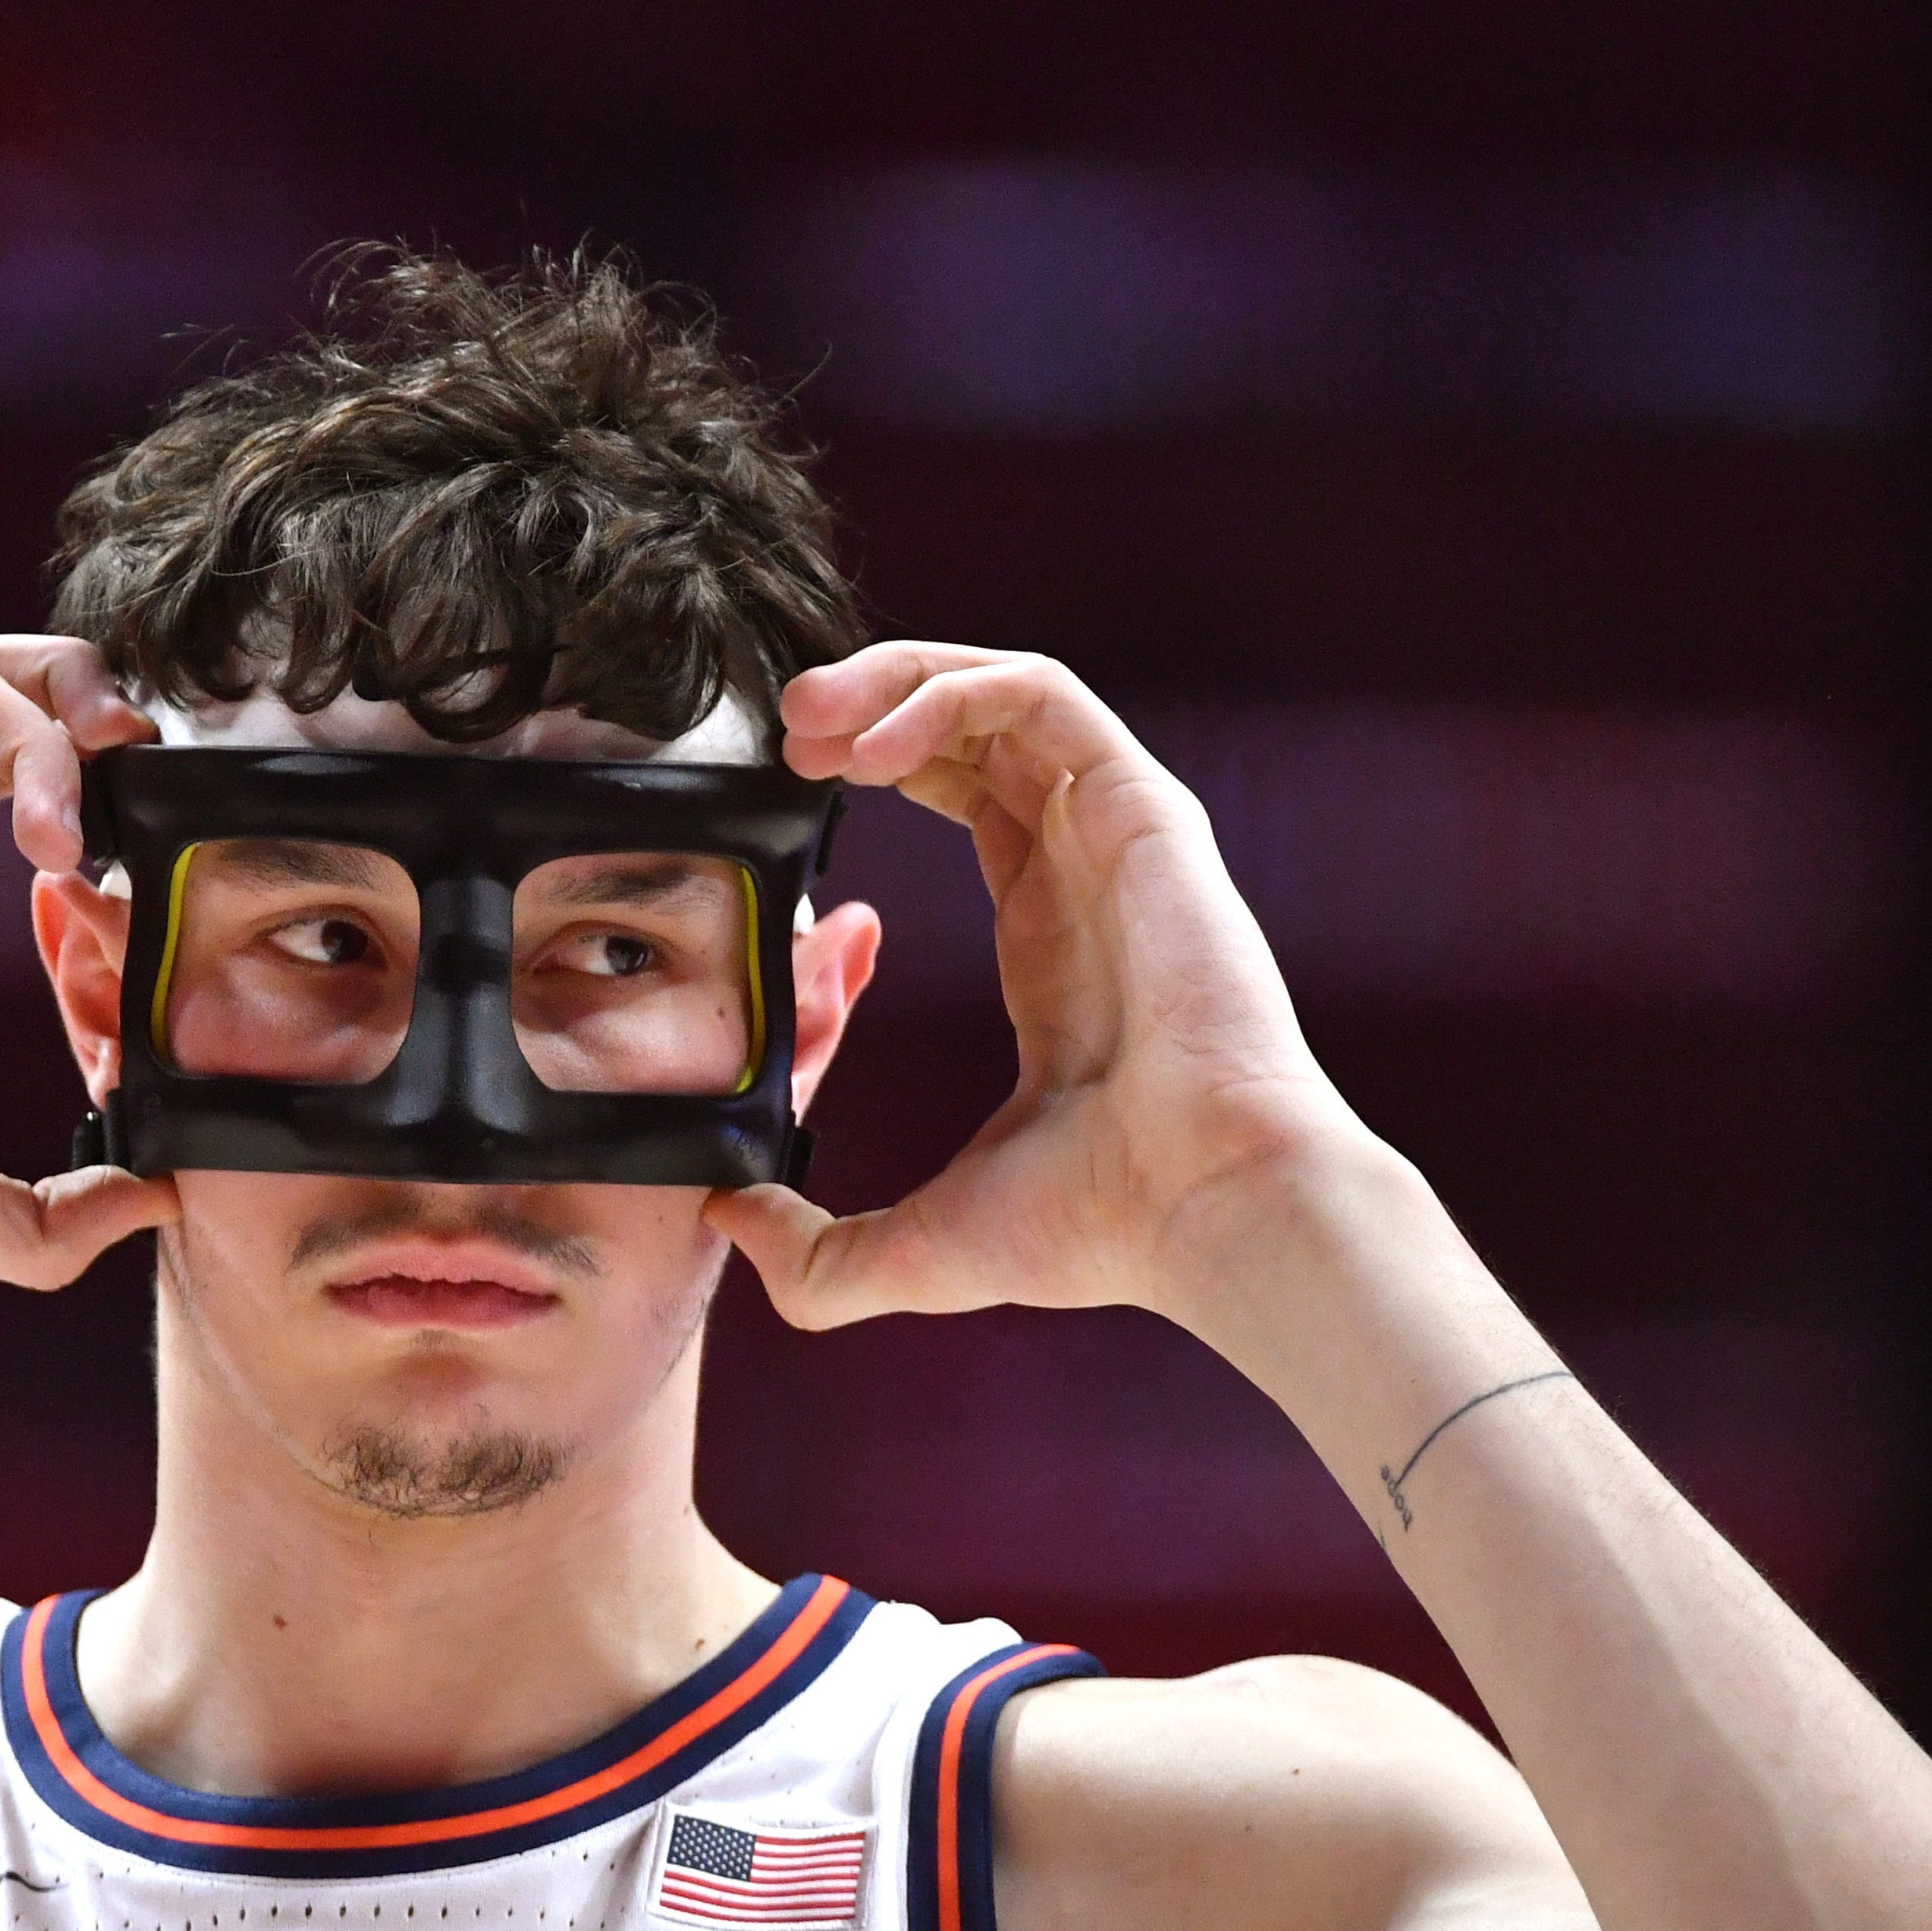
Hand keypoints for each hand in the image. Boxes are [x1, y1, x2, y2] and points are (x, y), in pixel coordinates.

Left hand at [707, 643, 1367, 1325]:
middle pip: (977, 729)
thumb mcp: (916, 1245)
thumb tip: (727, 1223)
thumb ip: (814, 1250)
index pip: (970, 800)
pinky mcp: (1143, 811)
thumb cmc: (1099, 1228)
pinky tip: (872, 748)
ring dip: (894, 680)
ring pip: (1001, 694)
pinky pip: (1040, 699)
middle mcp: (1086, 870)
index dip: (878, 767)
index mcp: (1048, 938)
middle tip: (779, 731)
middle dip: (870, 705)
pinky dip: (949, 696)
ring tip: (804, 720)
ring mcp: (1119, 835)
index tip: (787, 792)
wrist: (1204, 1207)